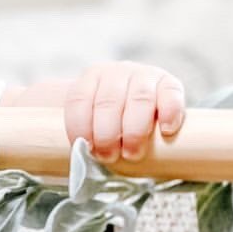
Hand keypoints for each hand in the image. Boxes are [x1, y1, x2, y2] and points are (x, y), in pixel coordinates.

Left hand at [64, 60, 184, 163]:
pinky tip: (166, 131)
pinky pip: (171, 94)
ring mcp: (143, 75)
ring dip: (134, 130)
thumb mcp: (88, 122)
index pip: (78, 100)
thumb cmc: (106, 123)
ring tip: (132, 154)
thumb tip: (61, 159)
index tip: (83, 149)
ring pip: (139, 99)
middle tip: (108, 157)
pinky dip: (170, 112)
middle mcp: (116, 72)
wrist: (136, 107)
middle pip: (108, 102)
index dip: (79, 127)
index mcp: (90, 78)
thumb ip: (80, 133)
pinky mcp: (168, 83)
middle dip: (106, 134)